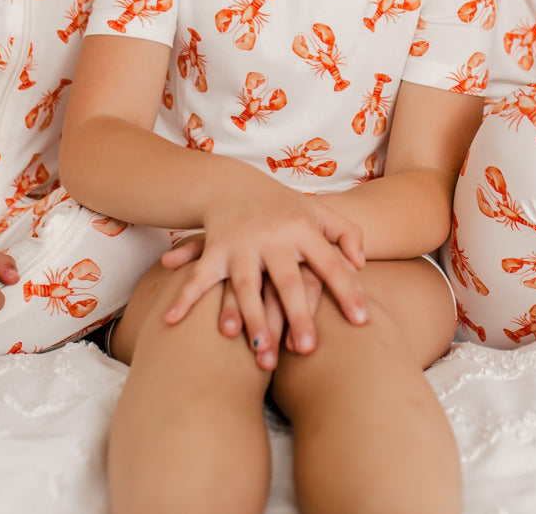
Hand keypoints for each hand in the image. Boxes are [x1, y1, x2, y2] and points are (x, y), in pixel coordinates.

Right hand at [159, 191, 366, 358]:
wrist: (232, 182)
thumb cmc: (283, 207)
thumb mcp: (320, 212)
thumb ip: (347, 234)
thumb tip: (361, 265)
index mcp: (303, 230)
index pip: (330, 264)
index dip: (347, 290)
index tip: (361, 320)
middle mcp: (273, 238)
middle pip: (287, 280)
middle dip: (297, 315)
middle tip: (307, 349)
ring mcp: (241, 245)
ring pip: (246, 287)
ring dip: (251, 319)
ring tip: (260, 353)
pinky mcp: (214, 250)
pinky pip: (199, 278)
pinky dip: (185, 299)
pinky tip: (173, 321)